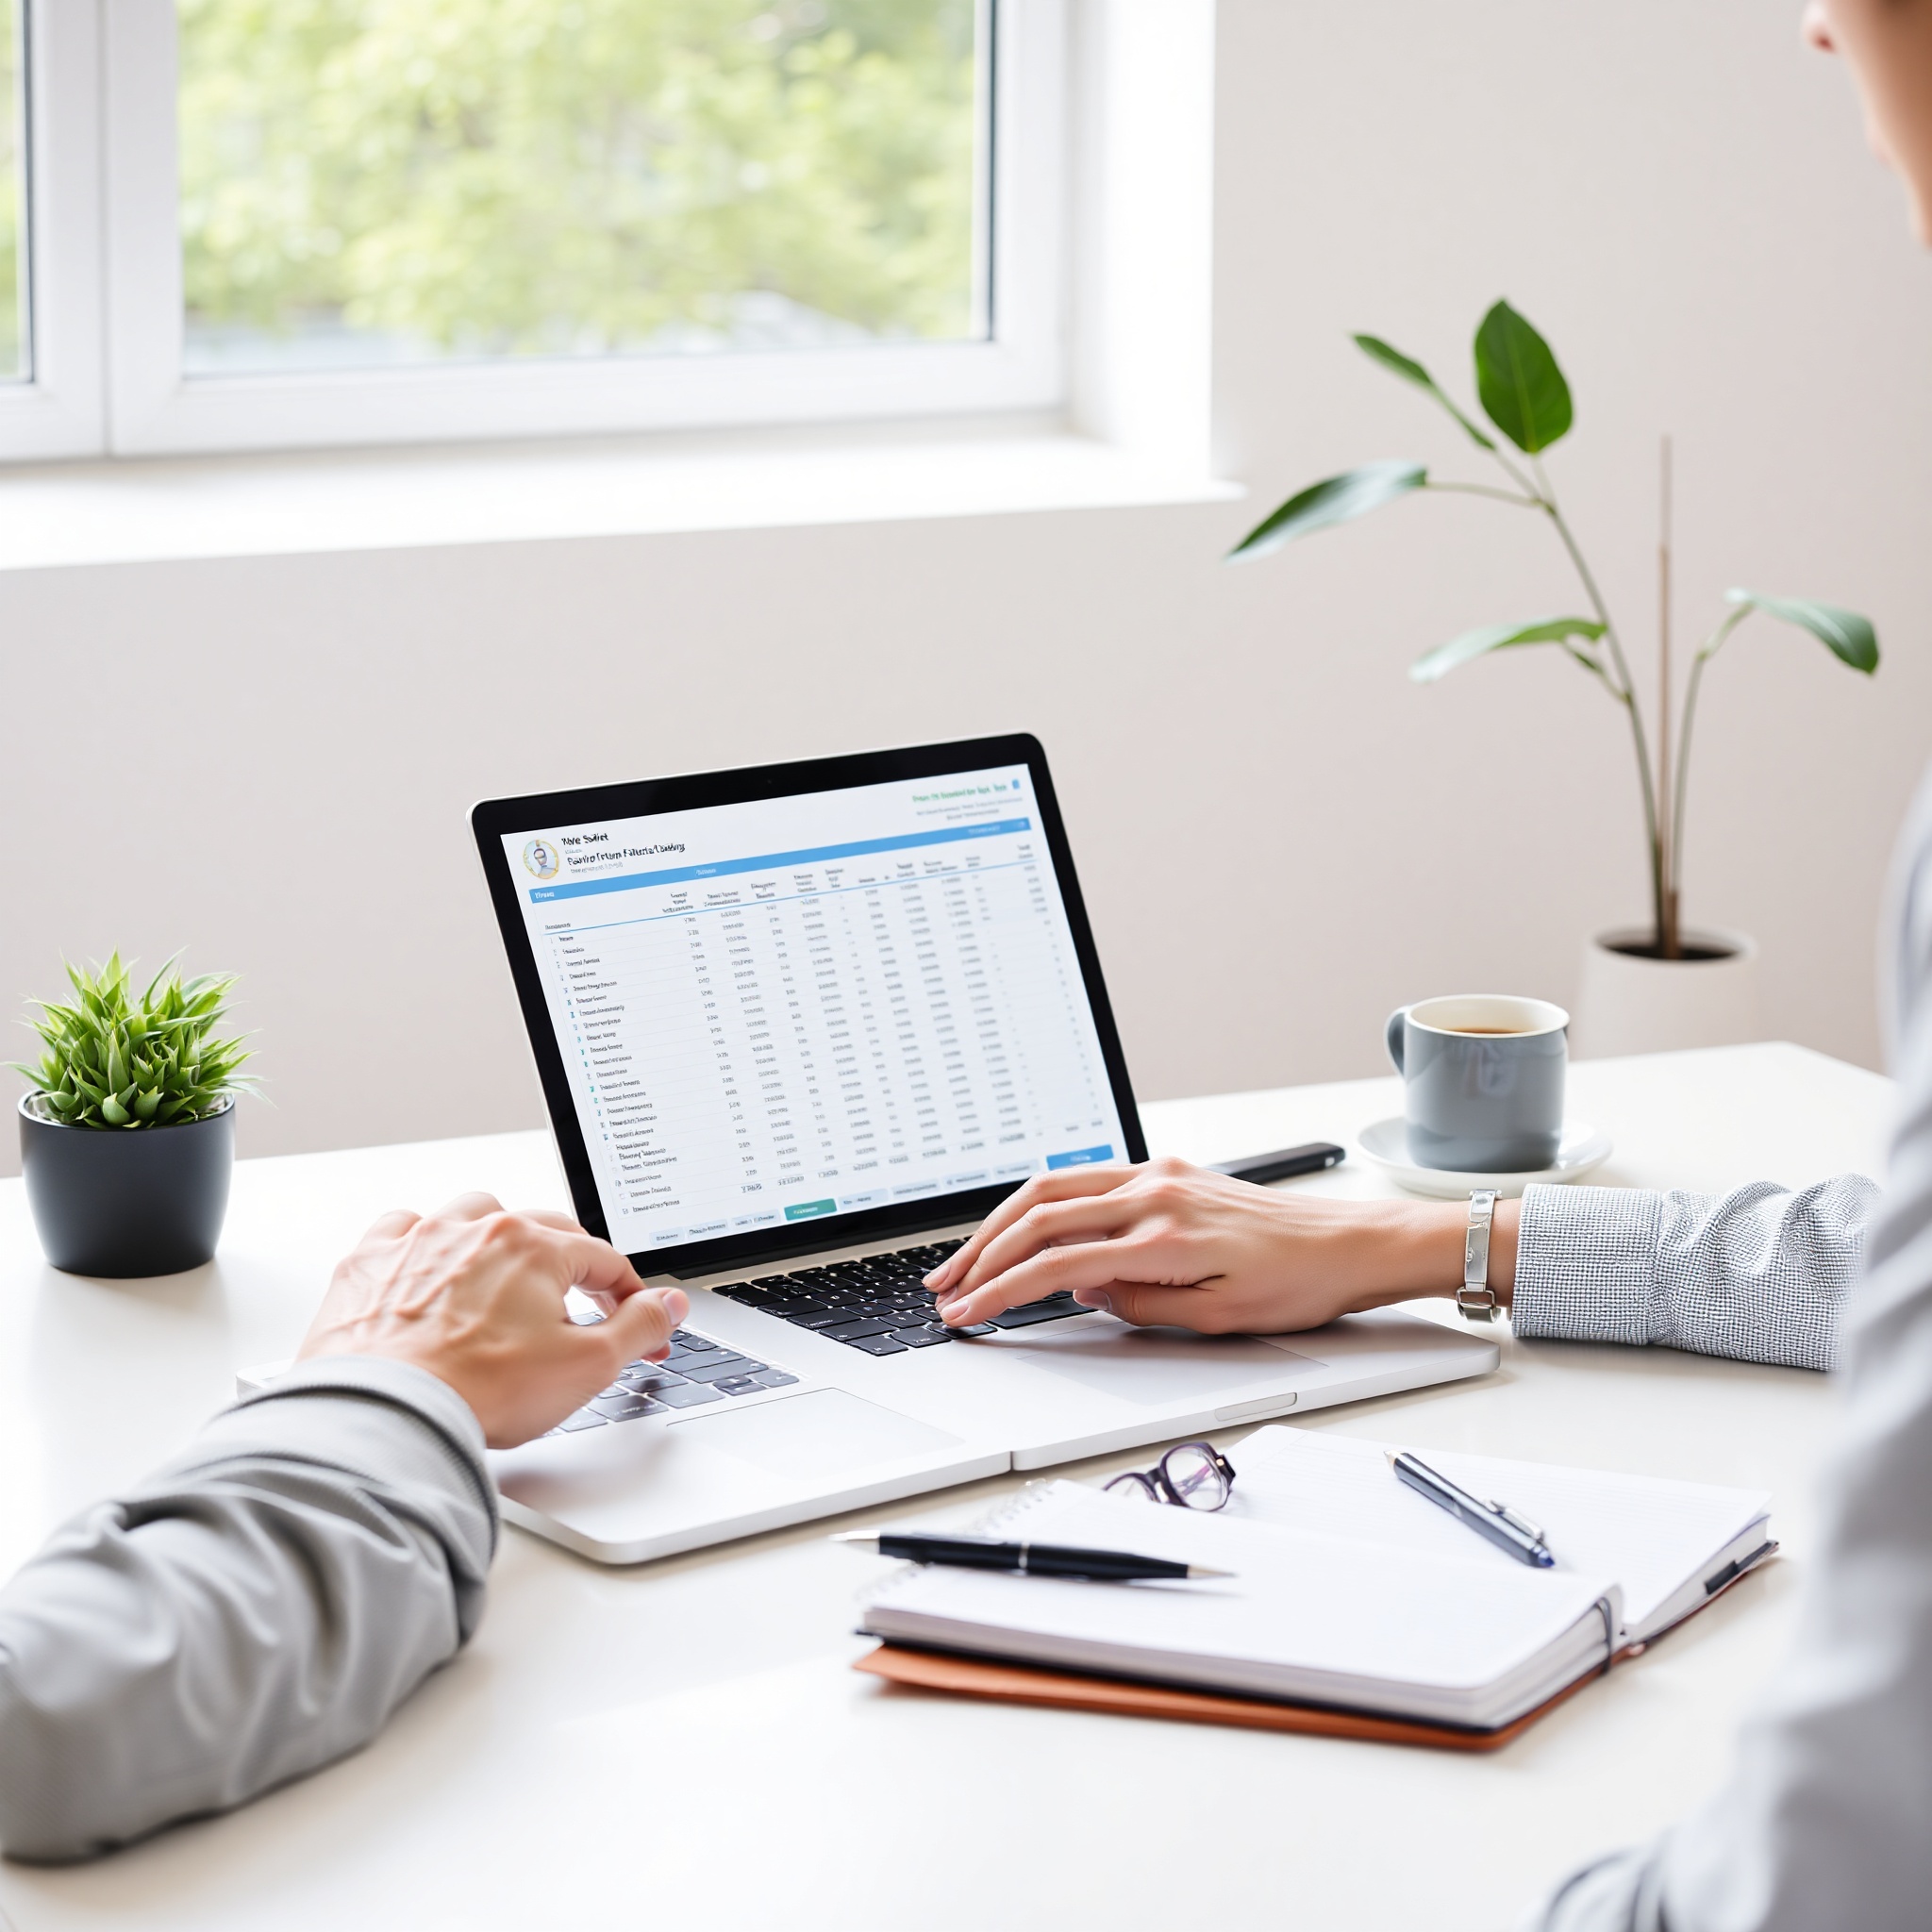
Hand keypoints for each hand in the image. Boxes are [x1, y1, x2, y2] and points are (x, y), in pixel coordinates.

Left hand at [298, 1193, 687, 1447]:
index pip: (602, 1258)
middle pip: (543, 1230)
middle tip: (584, 1308)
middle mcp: (476, 1228)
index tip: (638, 1325)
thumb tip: (668, 1304)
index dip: (629, 1296)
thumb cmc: (478, 1391)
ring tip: (507, 1277)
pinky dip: (424, 1243)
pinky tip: (432, 1268)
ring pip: (473, 1215)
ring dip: (498, 1238)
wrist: (386, 1413)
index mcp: (533, 1245)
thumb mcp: (588, 1366)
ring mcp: (418, 1241)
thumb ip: (638, 1326)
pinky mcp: (370, 1263)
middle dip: (572, 1266)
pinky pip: (404, 1229)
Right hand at [924, 1157, 1509, 1334]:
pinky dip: (1039, 1203)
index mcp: (1165, 1235)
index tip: (968, 1314)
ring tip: (967, 1260)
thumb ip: (1140, 1305)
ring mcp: (1157, 1175)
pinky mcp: (1164, 1170)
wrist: (1348, 1243)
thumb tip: (1084, 1294)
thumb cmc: (1297, 1285)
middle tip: (946, 1288)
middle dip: (982, 1254)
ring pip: (1052, 1187)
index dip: (1002, 1292)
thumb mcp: (1218, 1319)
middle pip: (1039, 1216)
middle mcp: (1154, 1193)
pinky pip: (1084, 1179)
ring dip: (1000, 1224)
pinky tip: (1020, 1226)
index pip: (1058, 1264)